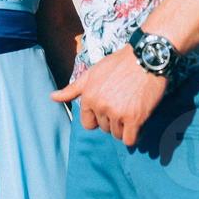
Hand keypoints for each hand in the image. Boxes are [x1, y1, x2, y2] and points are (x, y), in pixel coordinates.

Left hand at [49, 46, 165, 146]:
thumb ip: (73, 89)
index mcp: (89, 96)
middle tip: (124, 102)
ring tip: (132, 108)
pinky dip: (134, 135)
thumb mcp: (92, 73)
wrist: (146, 57)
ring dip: (125, 127)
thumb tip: (52, 97)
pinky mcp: (134, 118)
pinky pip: (129, 140)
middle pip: (104, 128)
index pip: (88, 124)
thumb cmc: (119, 64)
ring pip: (117, 134)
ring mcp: (117, 113)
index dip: (98, 118)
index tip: (109, 107)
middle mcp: (100, 106)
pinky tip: (138, 122)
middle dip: (113, 120)